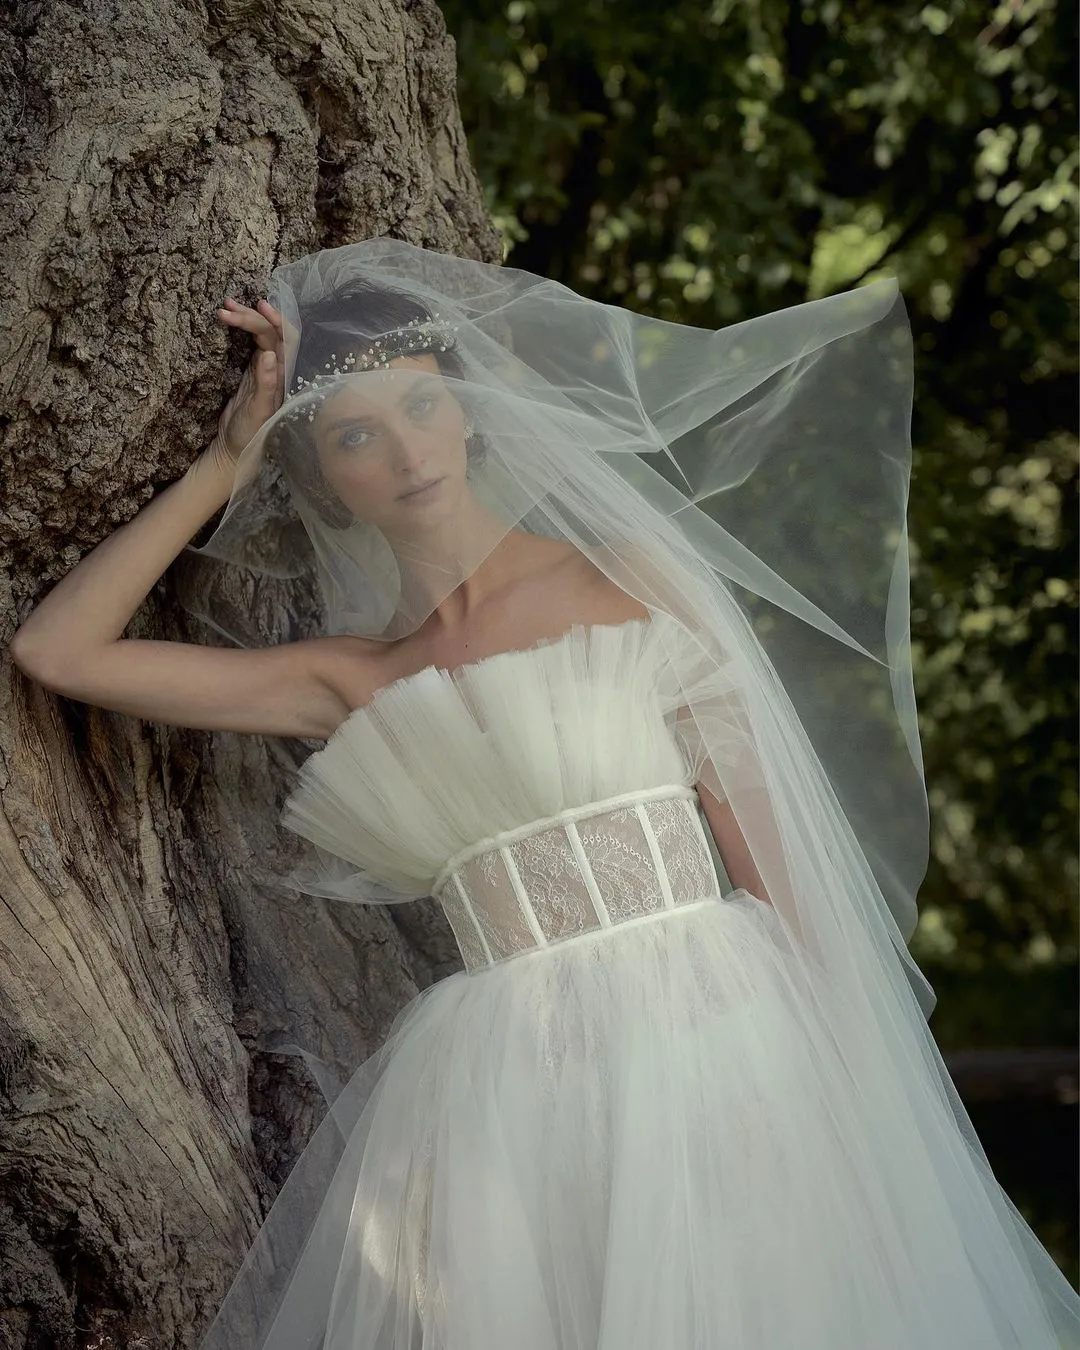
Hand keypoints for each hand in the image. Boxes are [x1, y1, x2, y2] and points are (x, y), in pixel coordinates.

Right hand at [211, 297, 286, 465]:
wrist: (234, 446)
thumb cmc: (250, 434)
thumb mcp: (257, 411)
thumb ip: (264, 384)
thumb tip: (267, 354)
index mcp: (285, 377)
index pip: (286, 341)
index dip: (276, 321)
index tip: (258, 306)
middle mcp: (279, 368)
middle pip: (271, 333)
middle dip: (252, 316)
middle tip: (227, 306)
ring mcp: (265, 367)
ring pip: (261, 334)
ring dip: (245, 318)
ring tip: (225, 305)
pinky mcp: (252, 369)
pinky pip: (251, 342)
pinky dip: (241, 328)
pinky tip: (230, 318)